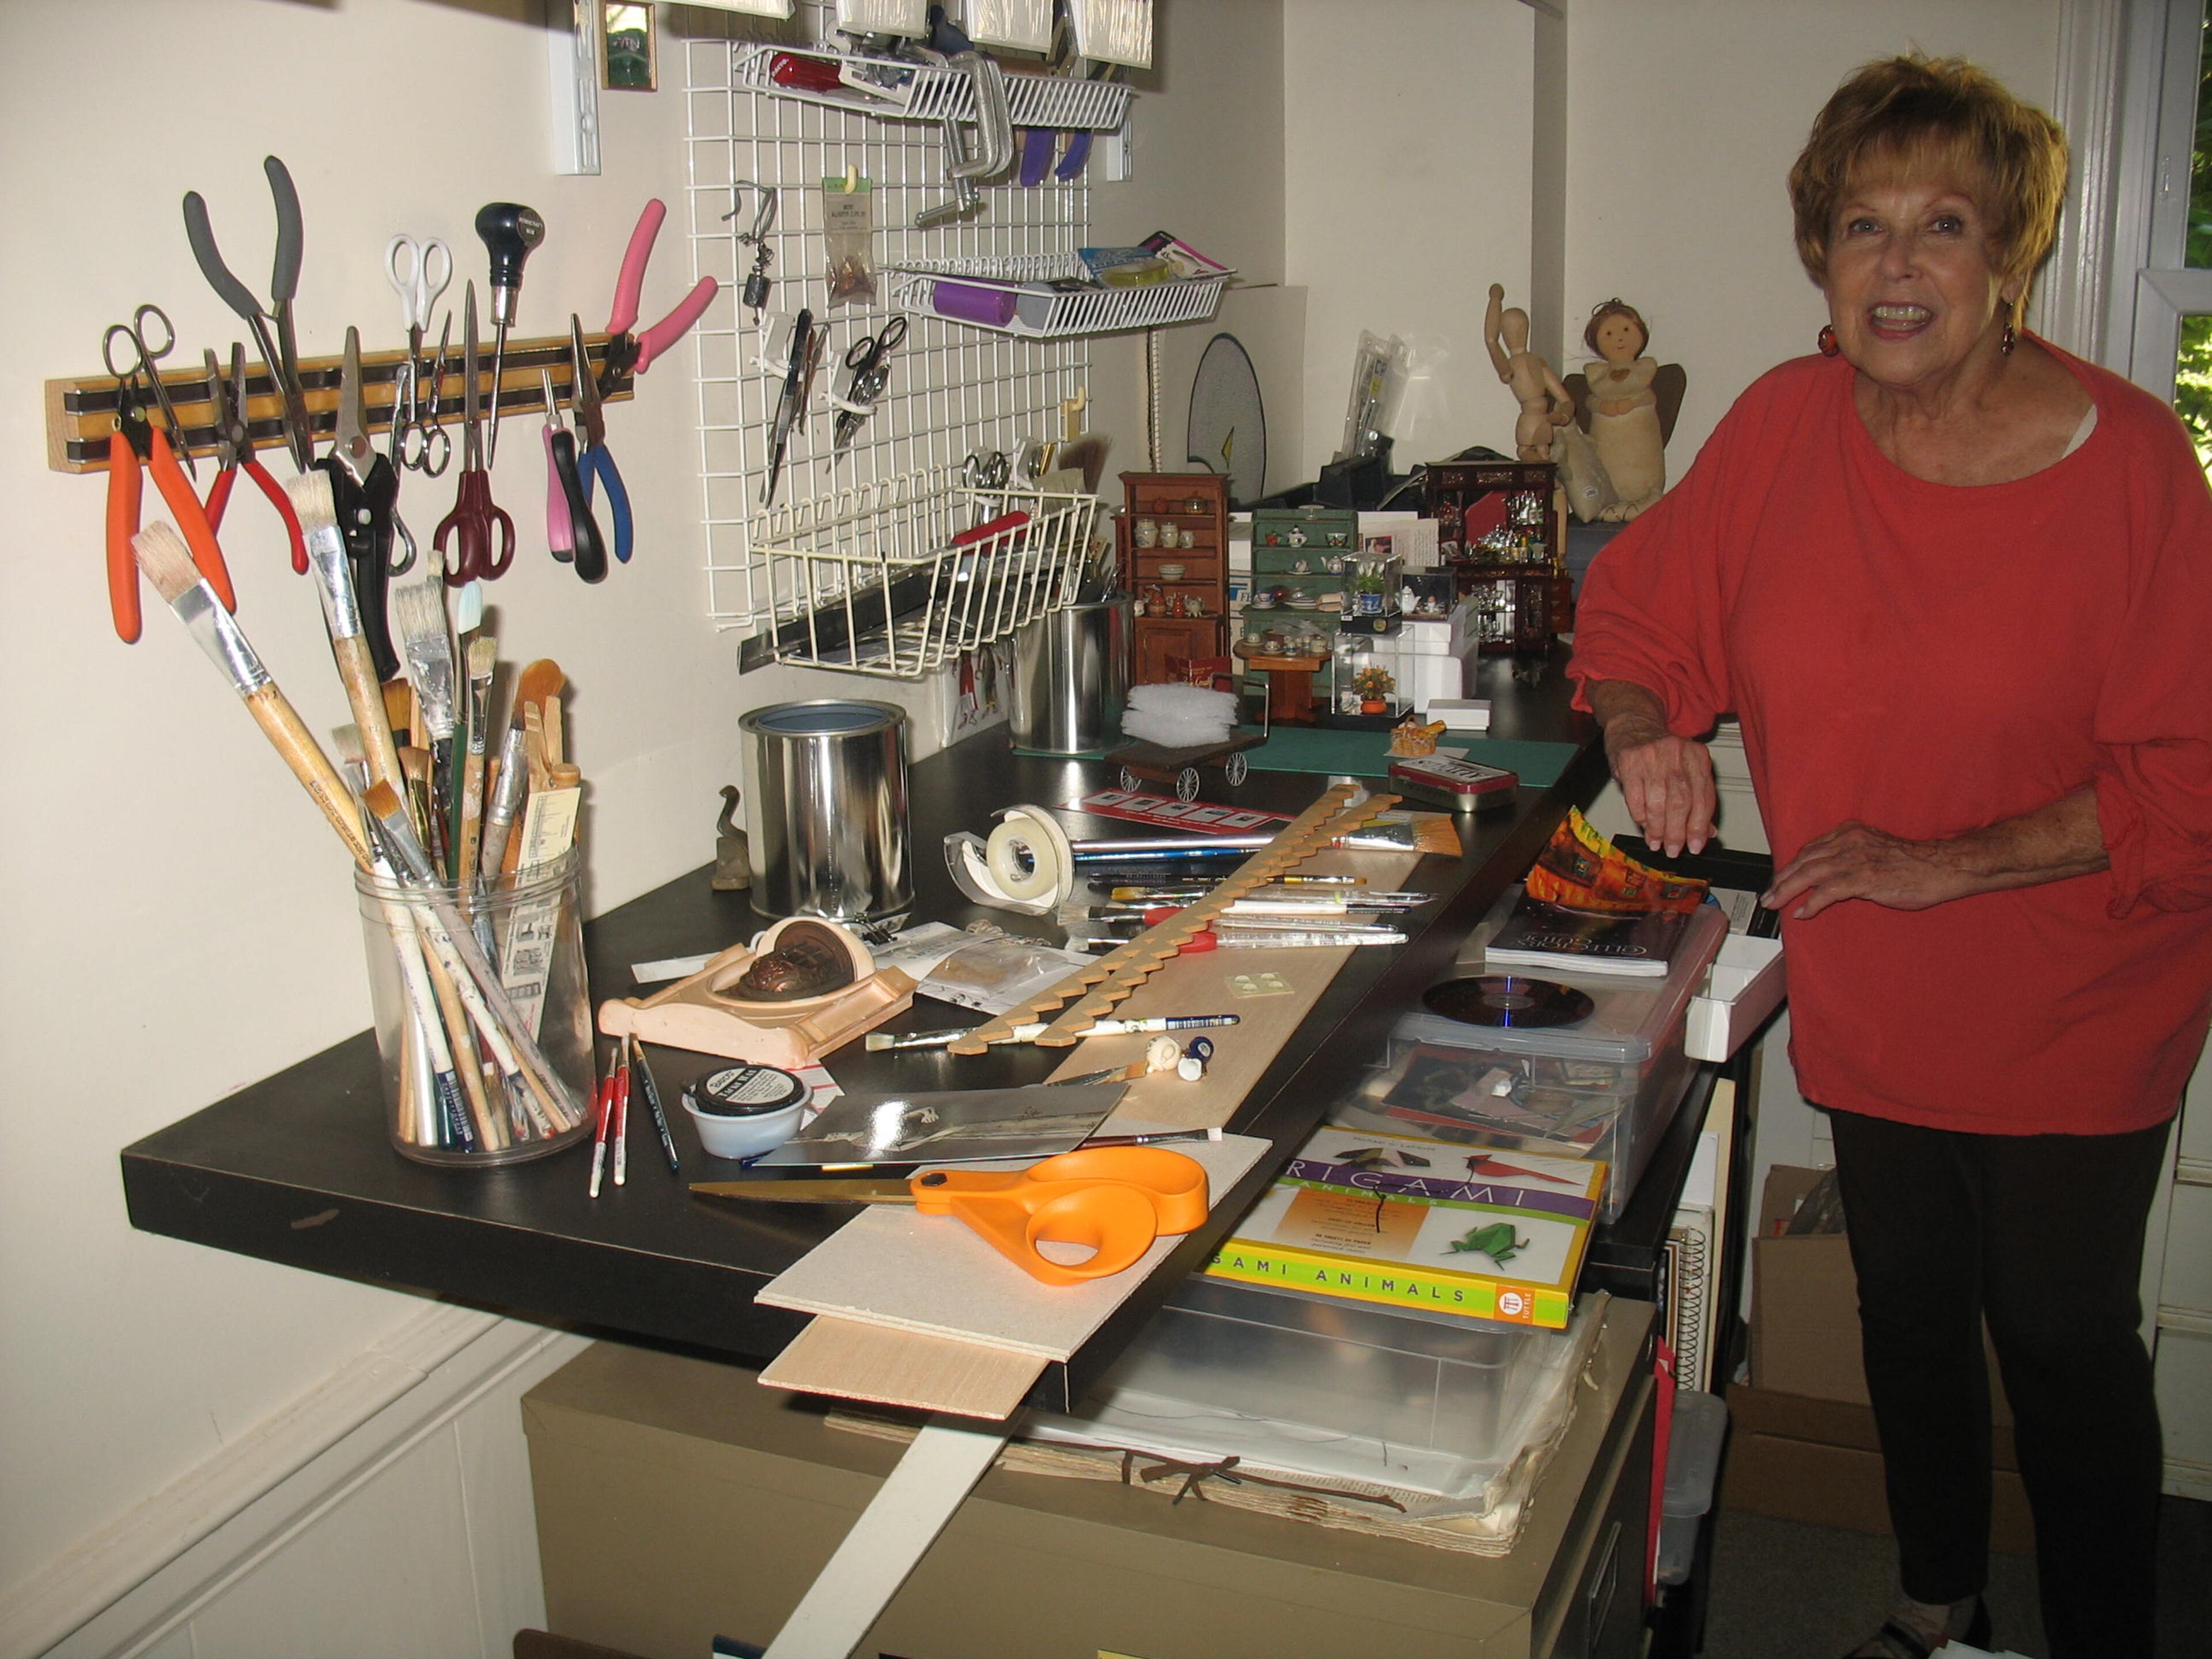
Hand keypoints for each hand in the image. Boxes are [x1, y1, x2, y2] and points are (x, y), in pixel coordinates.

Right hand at [1606, 717, 1714, 856]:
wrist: (1633, 726)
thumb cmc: (1662, 753)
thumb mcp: (1686, 769)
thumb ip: (1699, 799)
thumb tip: (1707, 832)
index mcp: (1698, 756)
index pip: (1704, 798)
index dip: (1700, 827)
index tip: (1696, 845)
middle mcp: (1678, 754)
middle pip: (1681, 803)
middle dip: (1677, 833)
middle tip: (1674, 849)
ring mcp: (1652, 757)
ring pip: (1658, 803)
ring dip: (1657, 829)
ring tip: (1657, 842)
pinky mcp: (1629, 761)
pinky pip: (1636, 799)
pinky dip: (1640, 817)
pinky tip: (1643, 824)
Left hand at [1762, 821, 1977, 918]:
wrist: (1942, 866)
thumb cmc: (1913, 863)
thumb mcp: (1874, 850)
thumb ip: (1850, 857)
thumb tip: (1825, 876)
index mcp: (1850, 832)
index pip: (1810, 849)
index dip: (1791, 866)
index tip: (1778, 880)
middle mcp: (1849, 841)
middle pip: (1804, 860)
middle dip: (1781, 879)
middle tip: (1767, 896)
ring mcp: (1855, 858)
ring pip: (1809, 873)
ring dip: (1787, 890)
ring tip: (1775, 904)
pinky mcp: (1864, 877)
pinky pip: (1828, 891)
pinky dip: (1811, 902)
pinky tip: (1802, 913)